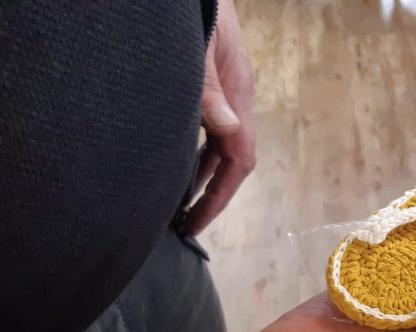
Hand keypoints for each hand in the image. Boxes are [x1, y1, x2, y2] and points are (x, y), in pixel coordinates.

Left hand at [185, 0, 255, 235]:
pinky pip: (209, 130)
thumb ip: (209, 89)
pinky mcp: (212, 85)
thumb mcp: (199, 49)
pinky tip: (176, 163)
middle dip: (211, 195)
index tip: (196, 222)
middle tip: (184, 225)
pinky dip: (196, 153)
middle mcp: (236, 98)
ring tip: (180, 205)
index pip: (239, 159)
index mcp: (239, 94)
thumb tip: (228, 130)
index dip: (219, 195)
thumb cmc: (197, 12)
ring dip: (202, 177)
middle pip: (232, 159)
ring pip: (219, 145)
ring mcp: (225, 92)